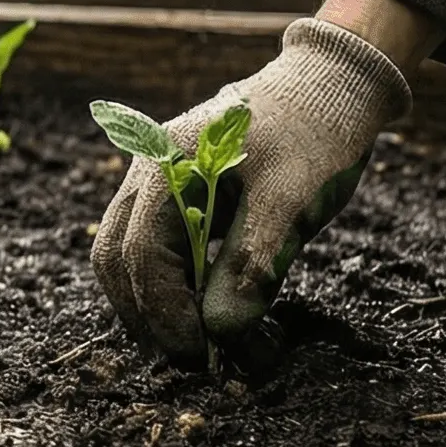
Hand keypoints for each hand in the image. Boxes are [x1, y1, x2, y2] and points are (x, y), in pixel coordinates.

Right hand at [92, 17, 413, 363]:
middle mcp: (146, 175)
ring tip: (198, 343)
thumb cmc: (314, 134)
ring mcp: (153, 183)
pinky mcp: (171, 195)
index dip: (166, 313)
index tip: (200, 355)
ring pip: (126, 257)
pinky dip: (167, 285)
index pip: (142, 256)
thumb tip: (221, 332)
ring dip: (153, 305)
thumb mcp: (292, 198)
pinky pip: (149, 247)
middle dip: (150, 317)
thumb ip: (252, 261)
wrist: (328, 86)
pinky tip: (200, 309)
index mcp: (166, 167)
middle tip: (195, 361)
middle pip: (117, 260)